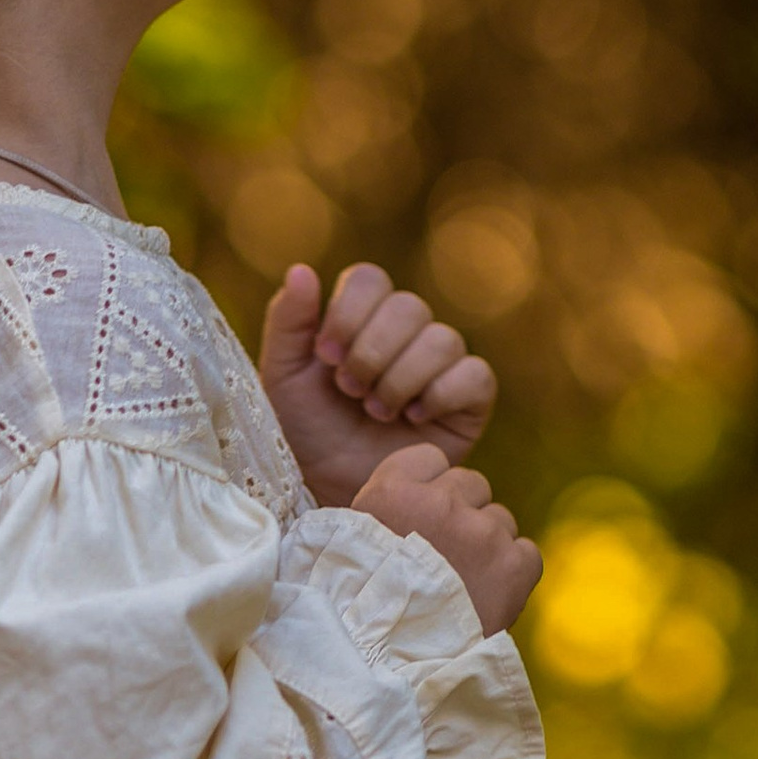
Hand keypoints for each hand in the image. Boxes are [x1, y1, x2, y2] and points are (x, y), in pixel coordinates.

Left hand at [259, 261, 496, 507]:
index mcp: (362, 318)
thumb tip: (302, 269)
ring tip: (375, 412)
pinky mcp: (470, 400)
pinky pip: (474, 375)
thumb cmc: (305, 433)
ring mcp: (442, 364)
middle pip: (408, 307)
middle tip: (350, 390)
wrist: (332, 488)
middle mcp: (407, 333)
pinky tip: (414, 419)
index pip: (369, 280)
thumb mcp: (283, 377)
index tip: (326, 357)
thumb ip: (287, 322)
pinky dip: (441, 394)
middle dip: (372, 354)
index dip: (349, 314)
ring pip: (441, 340)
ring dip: (400, 380)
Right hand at [351, 441, 541, 636]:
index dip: (428, 488)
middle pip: (471, 485)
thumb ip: (384, 509)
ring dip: (487, 545)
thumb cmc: (361, 609)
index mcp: (394, 490)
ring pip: (500, 520)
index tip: (419, 517)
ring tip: (463, 585)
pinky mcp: (514, 566)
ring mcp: (482, 532)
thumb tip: (409, 499)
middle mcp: (441, 502)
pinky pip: (527, 553)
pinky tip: (490, 594)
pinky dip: (514, 572)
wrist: (387, 665)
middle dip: (462, 514)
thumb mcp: (348, 545)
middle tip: (444, 557)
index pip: (431, 457)